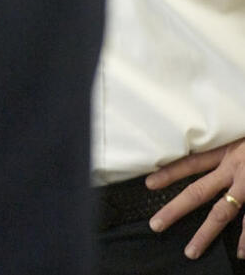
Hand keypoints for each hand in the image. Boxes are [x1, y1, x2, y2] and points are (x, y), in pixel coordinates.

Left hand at [147, 138, 244, 259]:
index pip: (191, 161)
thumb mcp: (241, 130)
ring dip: (205, 233)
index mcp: (229, 150)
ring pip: (223, 212)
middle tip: (155, 225)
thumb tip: (217, 145)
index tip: (148, 184)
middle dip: (175, 210)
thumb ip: (229, 141)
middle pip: (198, 192)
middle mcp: (236, 168)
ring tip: (191, 252)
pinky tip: (240, 253)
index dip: (170, 173)